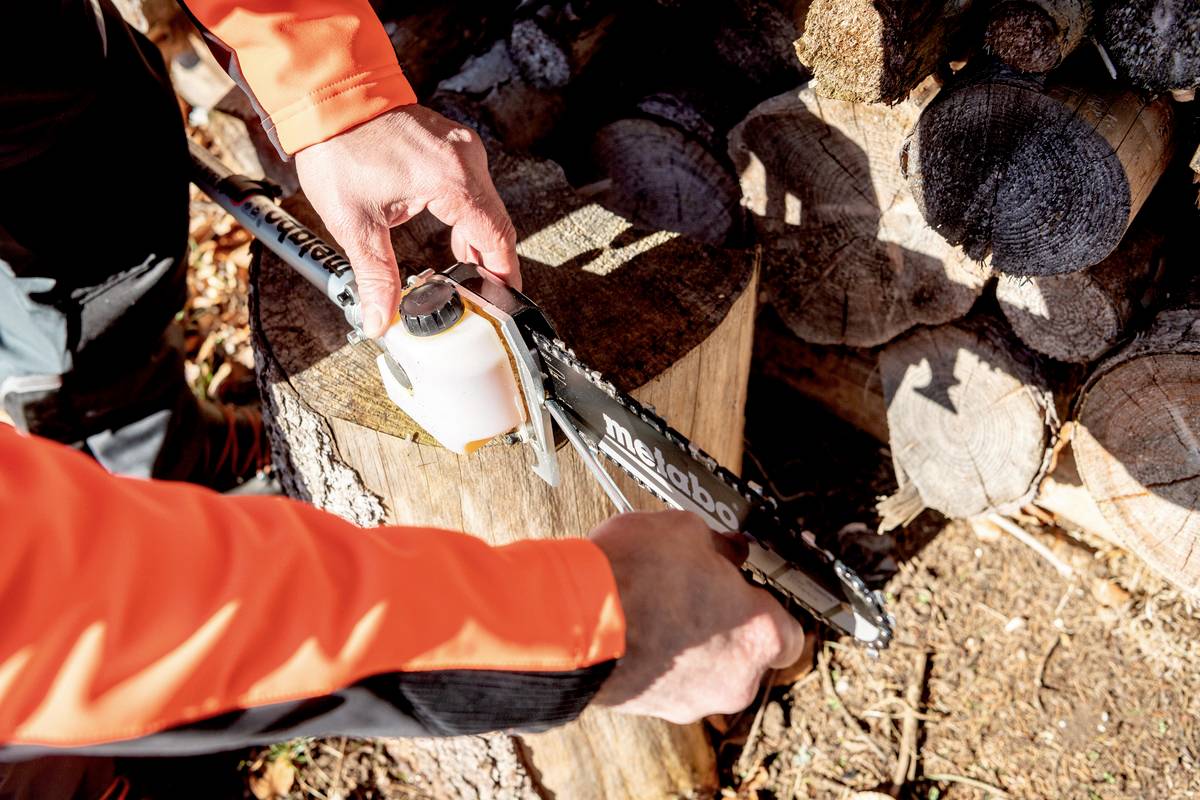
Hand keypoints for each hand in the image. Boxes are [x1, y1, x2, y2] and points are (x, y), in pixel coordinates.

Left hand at [295, 105, 519, 337]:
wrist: (329, 98)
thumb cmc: (339, 148)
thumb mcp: (356, 223)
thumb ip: (375, 276)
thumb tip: (381, 319)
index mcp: (452, 180)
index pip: (496, 237)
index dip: (504, 274)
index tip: (506, 298)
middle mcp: (466, 160)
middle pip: (497, 224)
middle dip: (491, 263)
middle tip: (483, 296)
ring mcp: (463, 149)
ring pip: (487, 207)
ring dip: (480, 241)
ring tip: (466, 274)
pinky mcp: (453, 146)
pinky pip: (475, 189)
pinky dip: (470, 217)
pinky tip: (456, 238)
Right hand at [588, 511, 805, 723]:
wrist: (570, 620)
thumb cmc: (636, 575)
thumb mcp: (685, 530)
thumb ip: (717, 544)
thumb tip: (723, 549)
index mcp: (759, 635)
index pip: (789, 633)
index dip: (765, 605)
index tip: (746, 586)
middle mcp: (735, 680)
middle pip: (744, 652)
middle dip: (723, 621)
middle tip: (696, 587)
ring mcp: (693, 701)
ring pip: (705, 668)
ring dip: (688, 640)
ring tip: (656, 603)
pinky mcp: (653, 709)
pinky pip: (668, 679)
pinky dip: (658, 656)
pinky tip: (634, 624)